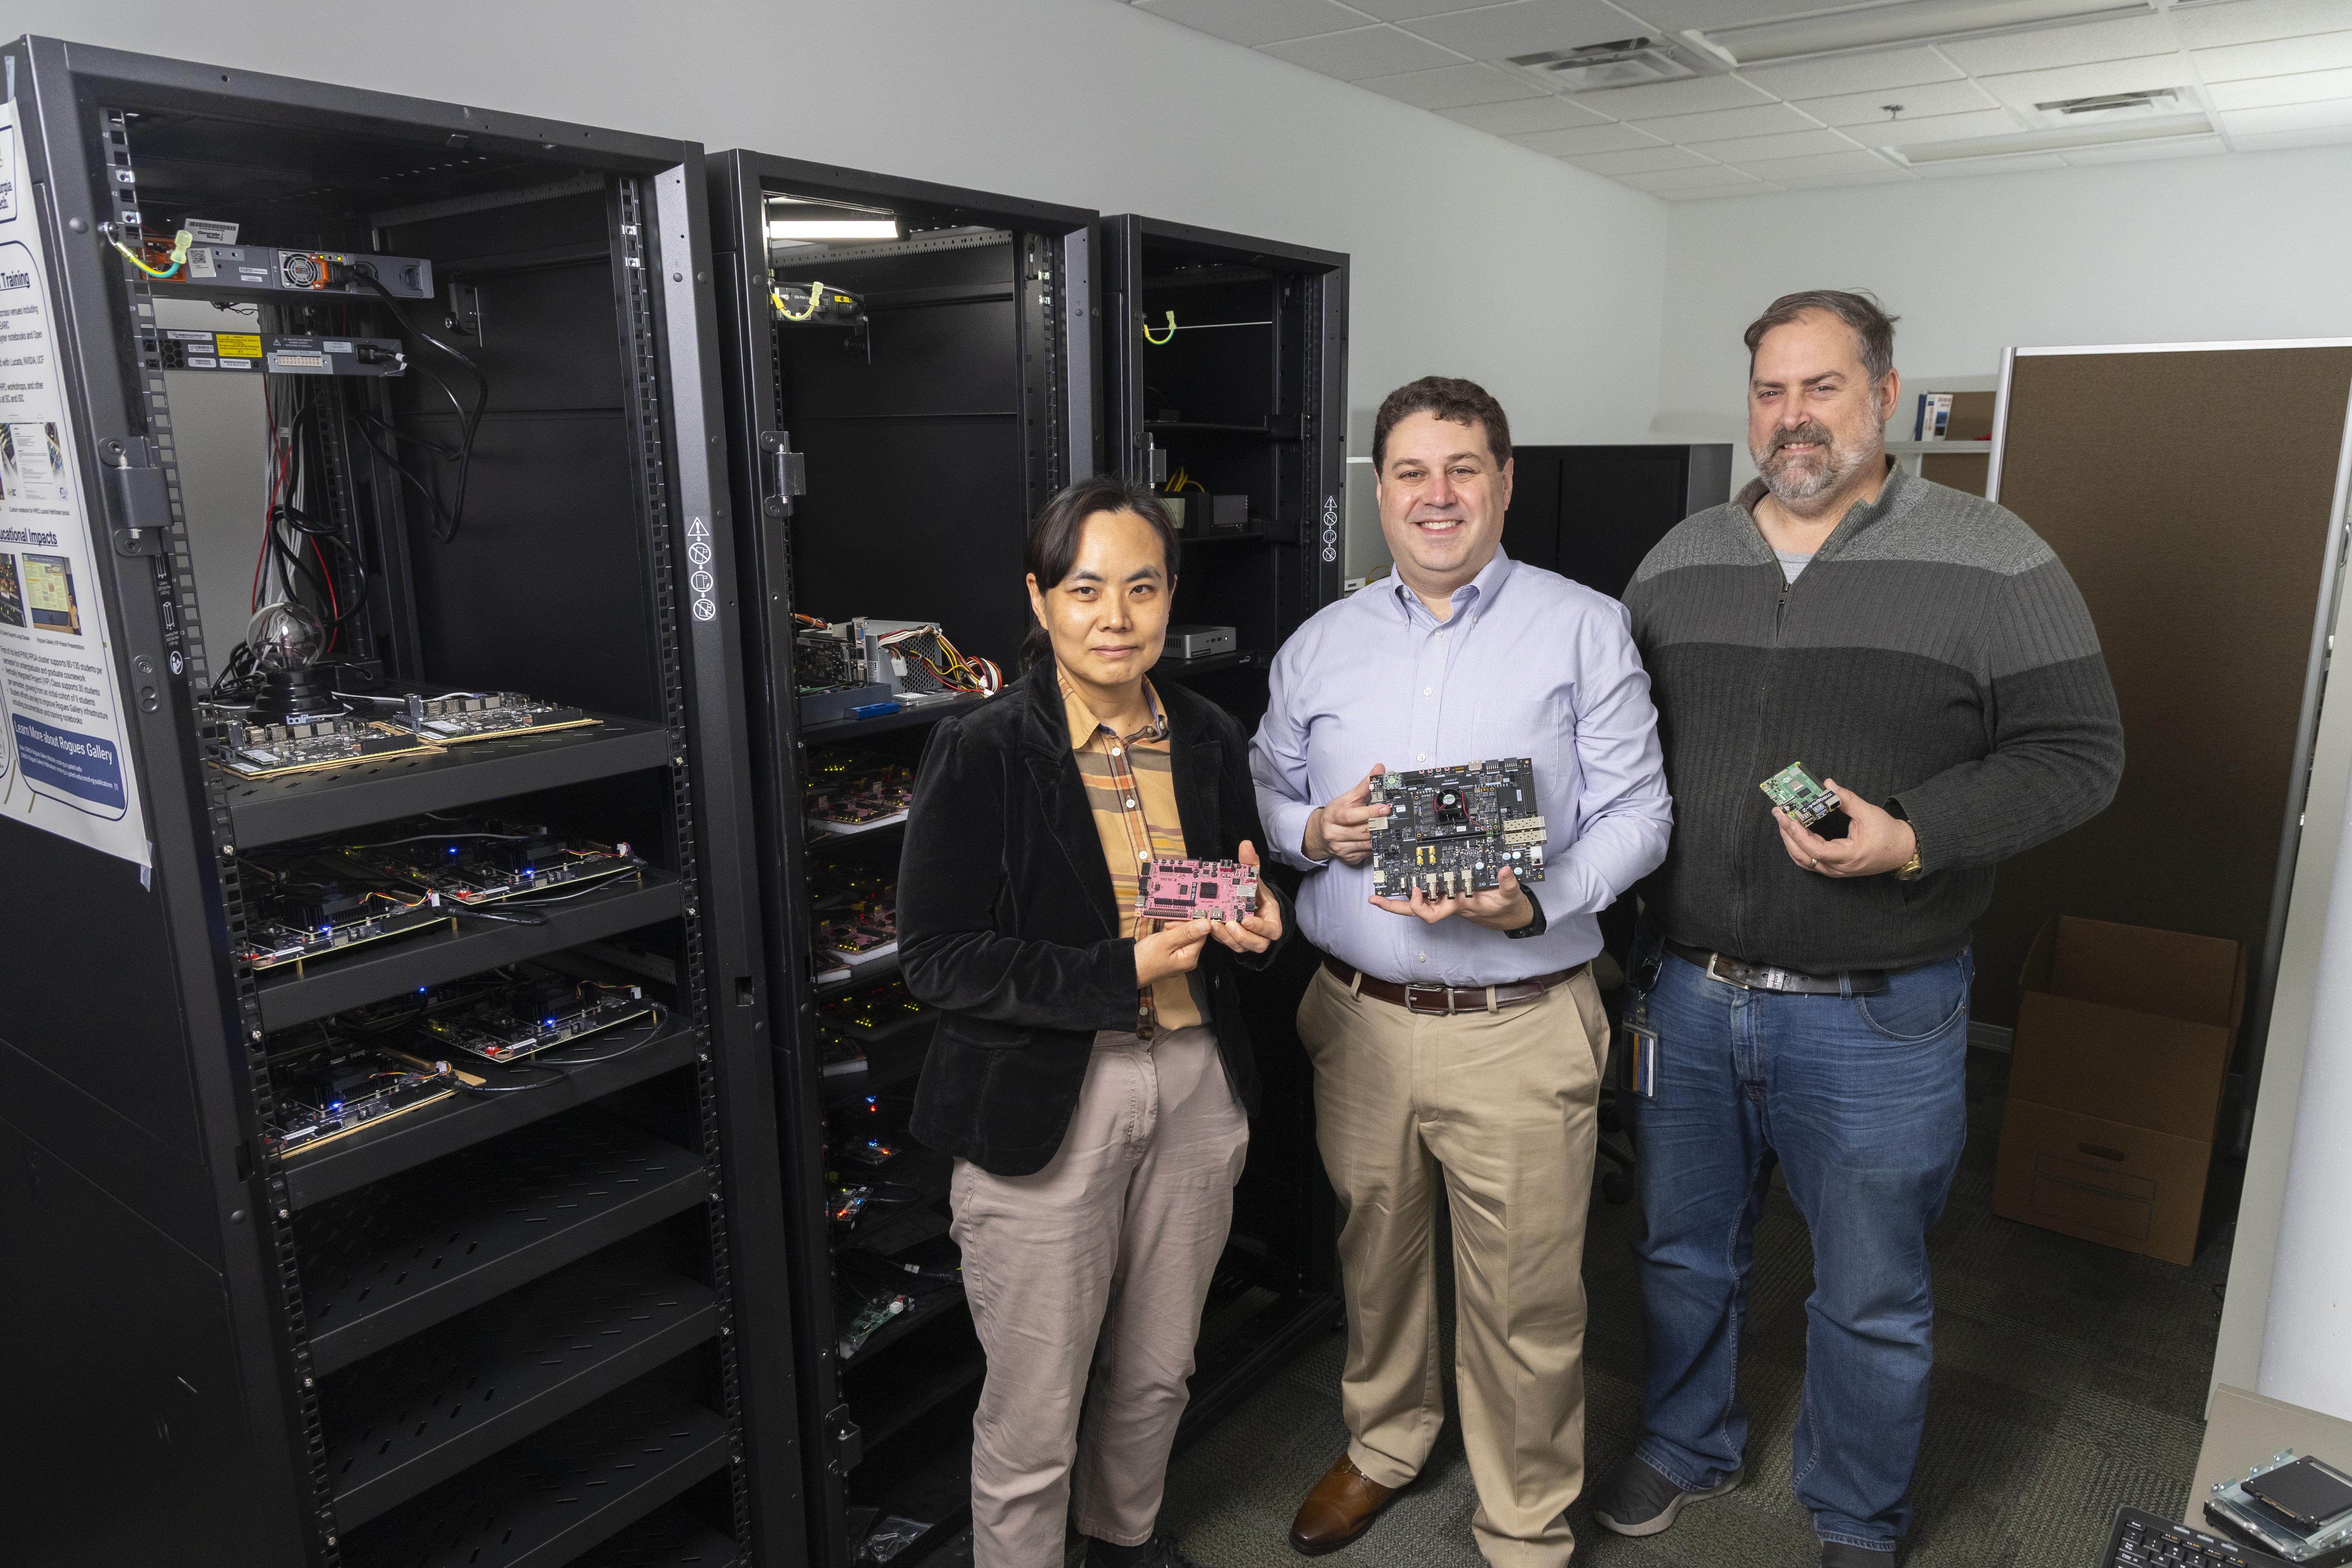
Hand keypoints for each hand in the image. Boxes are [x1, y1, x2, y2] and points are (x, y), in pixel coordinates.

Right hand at [1135, 917, 1213, 986]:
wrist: (1131, 968)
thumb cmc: (1145, 959)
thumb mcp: (1166, 941)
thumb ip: (1186, 932)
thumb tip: (1206, 924)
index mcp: (1190, 957)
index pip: (1201, 933)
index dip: (1191, 923)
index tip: (1179, 919)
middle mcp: (1189, 958)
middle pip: (1194, 933)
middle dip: (1181, 926)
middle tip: (1167, 928)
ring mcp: (1182, 957)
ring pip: (1185, 934)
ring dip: (1174, 929)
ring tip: (1163, 933)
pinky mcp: (1175, 954)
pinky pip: (1178, 939)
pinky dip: (1170, 934)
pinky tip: (1162, 936)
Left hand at [1208, 840, 1284, 954]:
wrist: (1251, 904)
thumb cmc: (1256, 893)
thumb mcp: (1254, 879)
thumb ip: (1251, 864)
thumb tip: (1245, 844)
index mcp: (1271, 921)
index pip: (1271, 931)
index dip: (1260, 928)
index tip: (1246, 919)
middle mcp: (1261, 934)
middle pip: (1256, 944)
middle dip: (1242, 936)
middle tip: (1229, 925)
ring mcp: (1247, 940)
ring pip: (1240, 947)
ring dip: (1227, 938)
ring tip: (1215, 925)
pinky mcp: (1233, 942)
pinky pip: (1227, 944)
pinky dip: (1218, 937)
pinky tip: (1208, 926)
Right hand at [1302, 764, 1390, 865]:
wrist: (1320, 834)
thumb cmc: (1336, 814)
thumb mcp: (1347, 798)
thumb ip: (1364, 785)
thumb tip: (1379, 769)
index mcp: (1333, 816)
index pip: (1352, 816)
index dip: (1370, 812)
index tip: (1385, 808)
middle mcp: (1334, 833)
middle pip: (1362, 831)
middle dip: (1380, 824)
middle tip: (1393, 818)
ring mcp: (1341, 848)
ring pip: (1367, 843)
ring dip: (1380, 835)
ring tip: (1390, 827)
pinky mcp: (1348, 858)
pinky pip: (1367, 852)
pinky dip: (1376, 845)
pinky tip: (1380, 838)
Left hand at [1368, 865, 1534, 931]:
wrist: (1507, 913)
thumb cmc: (1504, 907)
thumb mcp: (1509, 896)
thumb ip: (1508, 884)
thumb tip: (1505, 870)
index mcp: (1456, 906)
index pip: (1432, 913)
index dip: (1419, 904)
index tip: (1415, 890)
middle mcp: (1446, 903)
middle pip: (1414, 910)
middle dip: (1393, 906)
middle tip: (1374, 899)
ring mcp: (1445, 898)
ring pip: (1418, 900)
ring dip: (1398, 896)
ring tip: (1378, 891)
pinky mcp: (1448, 891)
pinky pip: (1427, 891)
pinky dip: (1414, 886)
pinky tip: (1404, 878)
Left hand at [1775, 778, 1917, 877]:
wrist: (1901, 850)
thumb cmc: (1888, 835)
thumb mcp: (1869, 813)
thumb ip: (1847, 799)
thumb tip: (1829, 785)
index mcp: (1848, 856)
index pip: (1815, 849)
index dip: (1798, 834)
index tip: (1787, 819)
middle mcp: (1838, 867)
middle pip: (1803, 856)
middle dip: (1787, 834)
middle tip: (1779, 814)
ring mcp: (1834, 870)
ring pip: (1804, 860)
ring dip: (1791, 841)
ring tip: (1784, 821)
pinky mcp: (1833, 867)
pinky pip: (1810, 860)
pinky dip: (1799, 846)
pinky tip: (1794, 832)